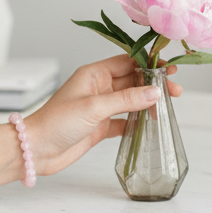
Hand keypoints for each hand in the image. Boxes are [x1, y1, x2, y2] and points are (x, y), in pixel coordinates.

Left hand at [25, 53, 181, 176]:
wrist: (36, 150)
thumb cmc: (56, 123)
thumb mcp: (94, 107)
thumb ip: (126, 99)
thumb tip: (155, 92)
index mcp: (94, 75)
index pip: (128, 62)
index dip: (150, 65)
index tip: (169, 69)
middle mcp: (98, 89)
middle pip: (133, 81)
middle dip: (153, 85)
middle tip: (175, 91)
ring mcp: (99, 109)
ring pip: (130, 102)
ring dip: (147, 104)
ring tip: (166, 108)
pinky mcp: (99, 127)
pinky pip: (123, 121)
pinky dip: (136, 123)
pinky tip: (150, 125)